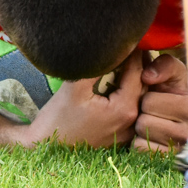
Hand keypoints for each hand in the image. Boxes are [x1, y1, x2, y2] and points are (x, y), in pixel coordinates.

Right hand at [26, 50, 142, 147]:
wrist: (45, 149)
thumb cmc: (57, 119)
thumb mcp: (74, 87)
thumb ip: (95, 66)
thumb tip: (109, 46)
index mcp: (124, 109)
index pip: (138, 72)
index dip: (133, 52)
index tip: (129, 37)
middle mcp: (132, 123)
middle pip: (143, 86)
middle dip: (137, 65)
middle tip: (128, 47)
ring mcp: (127, 133)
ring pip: (138, 99)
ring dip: (133, 81)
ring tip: (122, 63)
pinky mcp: (120, 138)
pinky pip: (131, 111)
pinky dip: (127, 96)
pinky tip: (115, 85)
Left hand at [131, 53, 187, 153]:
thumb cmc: (178, 94)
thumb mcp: (177, 74)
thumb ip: (165, 65)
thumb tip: (147, 76)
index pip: (150, 102)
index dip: (149, 97)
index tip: (158, 97)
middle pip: (143, 121)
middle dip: (144, 113)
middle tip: (155, 111)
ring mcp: (179, 148)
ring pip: (142, 135)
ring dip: (141, 128)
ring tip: (155, 122)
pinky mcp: (169, 161)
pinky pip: (140, 149)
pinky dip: (141, 142)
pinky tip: (153, 137)